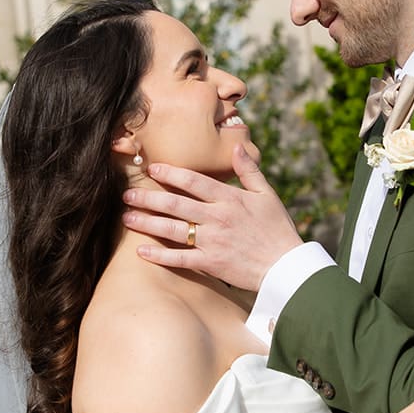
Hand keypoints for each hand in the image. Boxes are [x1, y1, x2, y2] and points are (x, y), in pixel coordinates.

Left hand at [122, 146, 302, 291]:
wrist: (286, 266)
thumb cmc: (277, 229)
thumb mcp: (267, 195)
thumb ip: (249, 170)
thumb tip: (237, 145)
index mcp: (230, 199)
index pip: (194, 181)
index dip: (171, 173)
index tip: (152, 167)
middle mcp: (218, 218)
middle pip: (176, 204)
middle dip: (149, 197)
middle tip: (127, 193)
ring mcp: (212, 242)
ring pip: (173, 229)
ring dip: (147, 222)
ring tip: (127, 217)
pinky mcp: (211, 264)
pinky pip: (180, 258)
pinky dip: (160, 256)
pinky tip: (141, 251)